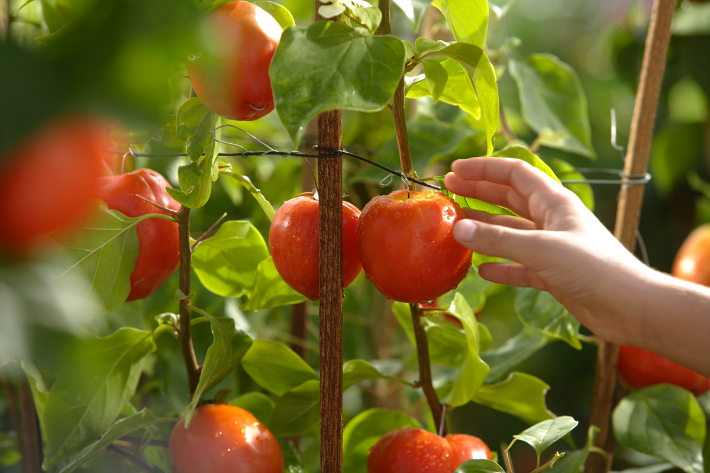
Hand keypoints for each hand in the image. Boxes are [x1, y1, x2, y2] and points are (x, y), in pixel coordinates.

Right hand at [444, 157, 649, 345]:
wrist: (630, 307)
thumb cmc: (592, 268)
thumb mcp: (541, 249)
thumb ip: (498, 240)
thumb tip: (458, 229)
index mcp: (554, 202)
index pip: (514, 173)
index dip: (484, 169)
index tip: (456, 169)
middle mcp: (552, 220)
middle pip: (509, 199)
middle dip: (480, 193)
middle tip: (449, 191)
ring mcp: (552, 247)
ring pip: (511, 232)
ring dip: (485, 230)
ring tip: (457, 228)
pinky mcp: (552, 274)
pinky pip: (519, 265)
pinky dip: (501, 266)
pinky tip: (482, 271)